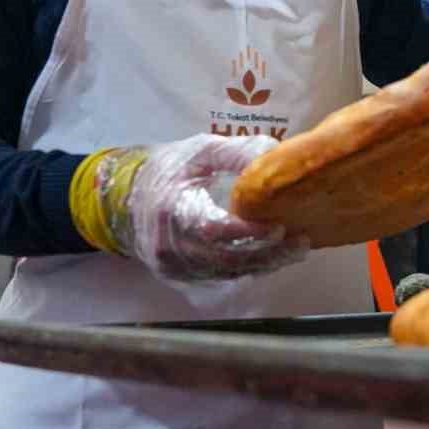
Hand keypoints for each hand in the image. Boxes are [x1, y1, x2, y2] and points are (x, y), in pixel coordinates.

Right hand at [92, 134, 309, 281]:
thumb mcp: (199, 151)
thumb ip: (235, 153)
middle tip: (301, 243)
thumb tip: (275, 153)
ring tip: (296, 251)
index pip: (212, 228)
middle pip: (224, 257)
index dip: (247, 231)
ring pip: (225, 272)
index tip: (279, 226)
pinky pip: (219, 276)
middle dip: (266, 253)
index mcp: (172, 209)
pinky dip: (247, 269)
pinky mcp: (179, 276)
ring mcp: (173, 265)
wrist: (127, 198)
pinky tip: (272, 258)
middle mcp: (169, 244)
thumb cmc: (169, 169)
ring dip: (263, 265)